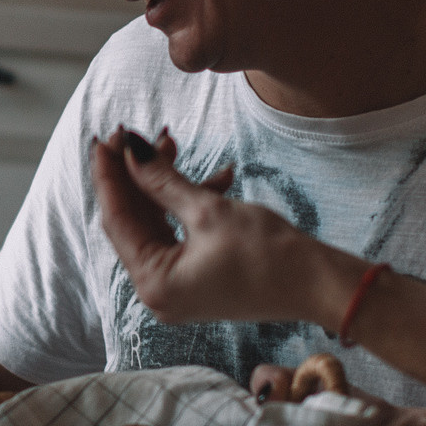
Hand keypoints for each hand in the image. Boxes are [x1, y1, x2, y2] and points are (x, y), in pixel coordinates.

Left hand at [91, 127, 350, 325]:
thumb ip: (161, 180)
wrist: (318, 284)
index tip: (106, 137)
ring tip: (173, 142)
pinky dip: (190, 204)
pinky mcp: (198, 278)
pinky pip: (180, 233)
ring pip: (157, 222)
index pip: (117, 220)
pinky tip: (218, 177)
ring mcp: (178, 287)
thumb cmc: (268, 255)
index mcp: (153, 283)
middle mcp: (158, 292)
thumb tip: (130, 151)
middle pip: (133, 220)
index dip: (110, 175)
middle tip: (134, 134)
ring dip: (164, 183)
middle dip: (136, 174)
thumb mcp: (208, 210)